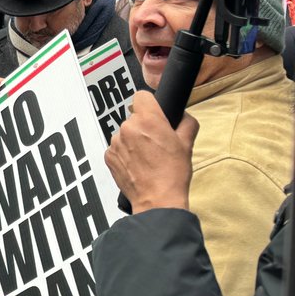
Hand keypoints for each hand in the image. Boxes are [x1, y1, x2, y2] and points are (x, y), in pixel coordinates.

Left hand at [105, 91, 197, 211]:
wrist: (157, 199)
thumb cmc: (172, 173)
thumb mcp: (187, 144)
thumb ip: (186, 122)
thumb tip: (182, 115)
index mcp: (148, 120)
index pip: (141, 95)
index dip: (150, 104)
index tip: (154, 113)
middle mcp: (128, 128)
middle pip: (134, 117)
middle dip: (144, 126)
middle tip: (156, 143)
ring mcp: (115, 142)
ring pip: (125, 133)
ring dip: (133, 140)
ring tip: (147, 157)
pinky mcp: (108, 155)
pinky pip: (117, 147)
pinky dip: (125, 153)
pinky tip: (137, 165)